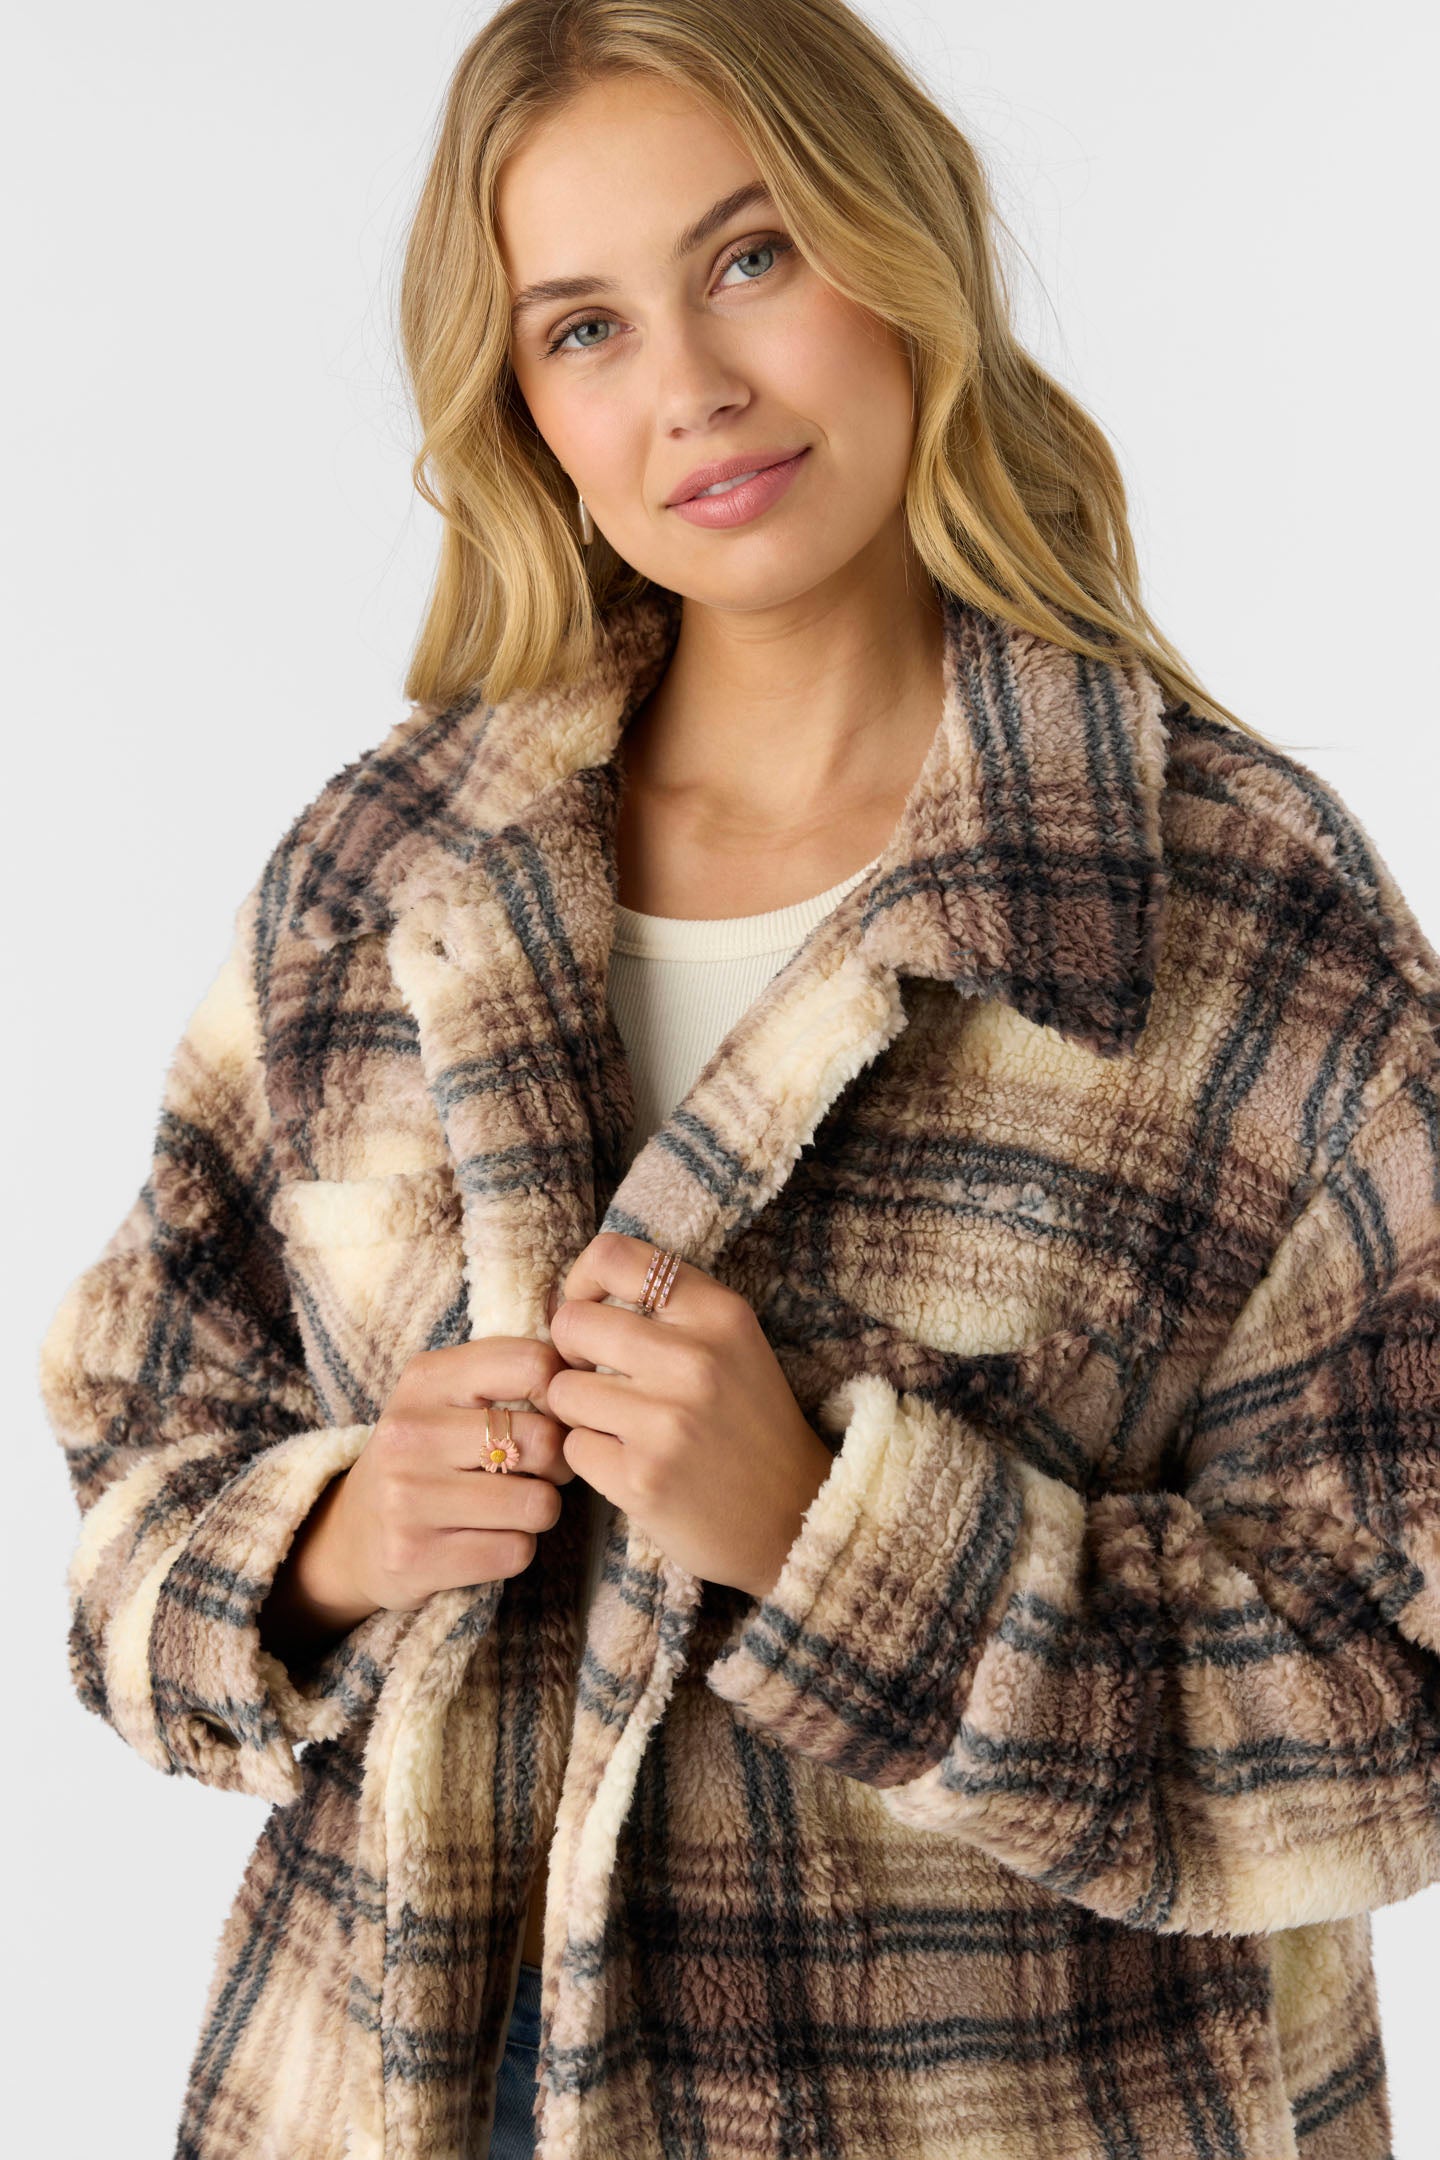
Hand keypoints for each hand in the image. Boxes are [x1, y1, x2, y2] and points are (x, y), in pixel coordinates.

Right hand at [263, 1336, 575, 1664]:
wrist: (354, 1535)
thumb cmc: (426, 1456)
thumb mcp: (448, 1397)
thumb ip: (509, 1373)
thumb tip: (588, 1368)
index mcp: (424, 1380)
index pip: (533, 1365)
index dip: (562, 1395)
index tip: (551, 1415)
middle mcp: (410, 1434)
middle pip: (544, 1442)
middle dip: (557, 1464)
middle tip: (537, 1472)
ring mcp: (407, 1498)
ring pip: (538, 1504)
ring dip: (539, 1511)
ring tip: (509, 1507)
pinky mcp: (414, 1557)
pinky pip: (516, 1552)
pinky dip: (515, 1550)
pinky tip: (484, 1540)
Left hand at [543, 1232, 834, 1601]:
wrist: (795, 1520)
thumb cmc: (749, 1424)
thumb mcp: (733, 1344)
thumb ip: (671, 1308)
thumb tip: (577, 1292)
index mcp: (720, 1314)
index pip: (612, 1256)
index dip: (582, 1281)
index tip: (590, 1310)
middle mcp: (696, 1360)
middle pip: (572, 1323)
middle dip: (571, 1352)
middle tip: (597, 1376)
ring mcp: (668, 1422)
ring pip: (562, 1388)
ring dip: (578, 1410)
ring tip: (620, 1425)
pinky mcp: (642, 1479)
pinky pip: (572, 1446)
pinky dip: (591, 1457)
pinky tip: (631, 1464)